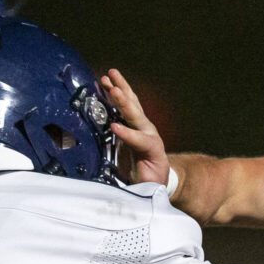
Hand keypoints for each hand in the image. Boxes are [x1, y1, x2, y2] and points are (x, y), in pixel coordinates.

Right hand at [101, 69, 168, 186]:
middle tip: (113, 88)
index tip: (115, 128)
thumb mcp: (147, 186)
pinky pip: (123, 107)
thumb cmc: (150, 182)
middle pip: (136, 115)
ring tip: (109, 75)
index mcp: (152, 149)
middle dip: (124, 101)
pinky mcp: (131, 125)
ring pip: (131, 105)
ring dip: (120, 89)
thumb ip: (140, 184)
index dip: (128, 134)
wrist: (158, 177)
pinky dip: (115, 94)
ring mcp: (139, 127)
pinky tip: (106, 83)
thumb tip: (128, 188)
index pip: (140, 139)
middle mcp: (147, 134)